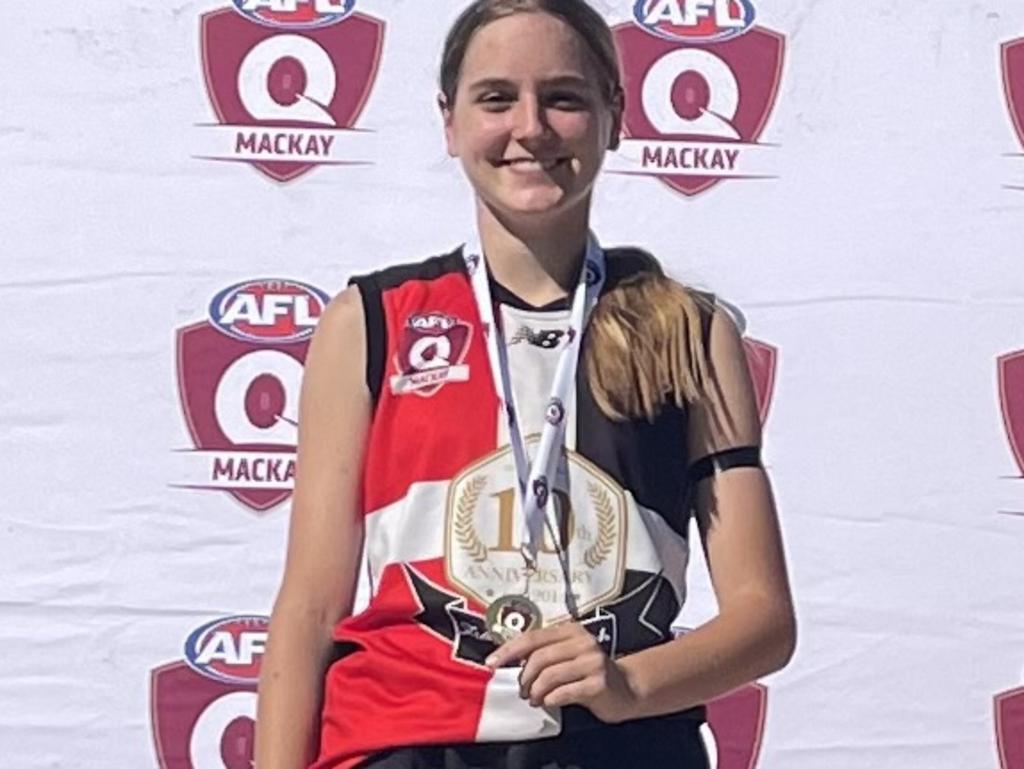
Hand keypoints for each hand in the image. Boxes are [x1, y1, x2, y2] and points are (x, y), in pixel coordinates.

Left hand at [485, 622, 638, 722]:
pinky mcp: (598, 683)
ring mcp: (593, 661)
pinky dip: (550, 699)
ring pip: (549, 675)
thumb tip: (508, 660)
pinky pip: (563, 692)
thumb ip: (543, 653)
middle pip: (539, 657)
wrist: (626, 689)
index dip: (509, 650)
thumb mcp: (568, 655)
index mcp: (571, 630)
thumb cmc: (589, 672)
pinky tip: (549, 702)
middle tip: (522, 690)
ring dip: (535, 691)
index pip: (533, 637)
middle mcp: (583, 641)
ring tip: (535, 698)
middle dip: (524, 677)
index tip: (491, 663)